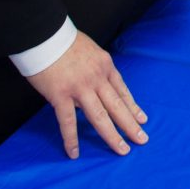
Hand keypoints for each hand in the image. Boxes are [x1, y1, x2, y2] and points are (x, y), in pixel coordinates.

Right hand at [26, 30, 147, 159]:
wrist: (46, 35)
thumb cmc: (66, 42)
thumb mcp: (91, 52)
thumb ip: (96, 70)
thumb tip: (97, 87)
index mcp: (105, 66)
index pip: (122, 91)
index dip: (133, 106)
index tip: (142, 119)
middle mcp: (97, 78)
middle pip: (118, 106)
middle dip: (131, 124)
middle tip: (142, 139)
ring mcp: (80, 88)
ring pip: (100, 116)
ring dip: (112, 135)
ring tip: (122, 150)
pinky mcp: (61, 95)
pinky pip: (67, 122)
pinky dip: (71, 139)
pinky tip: (74, 153)